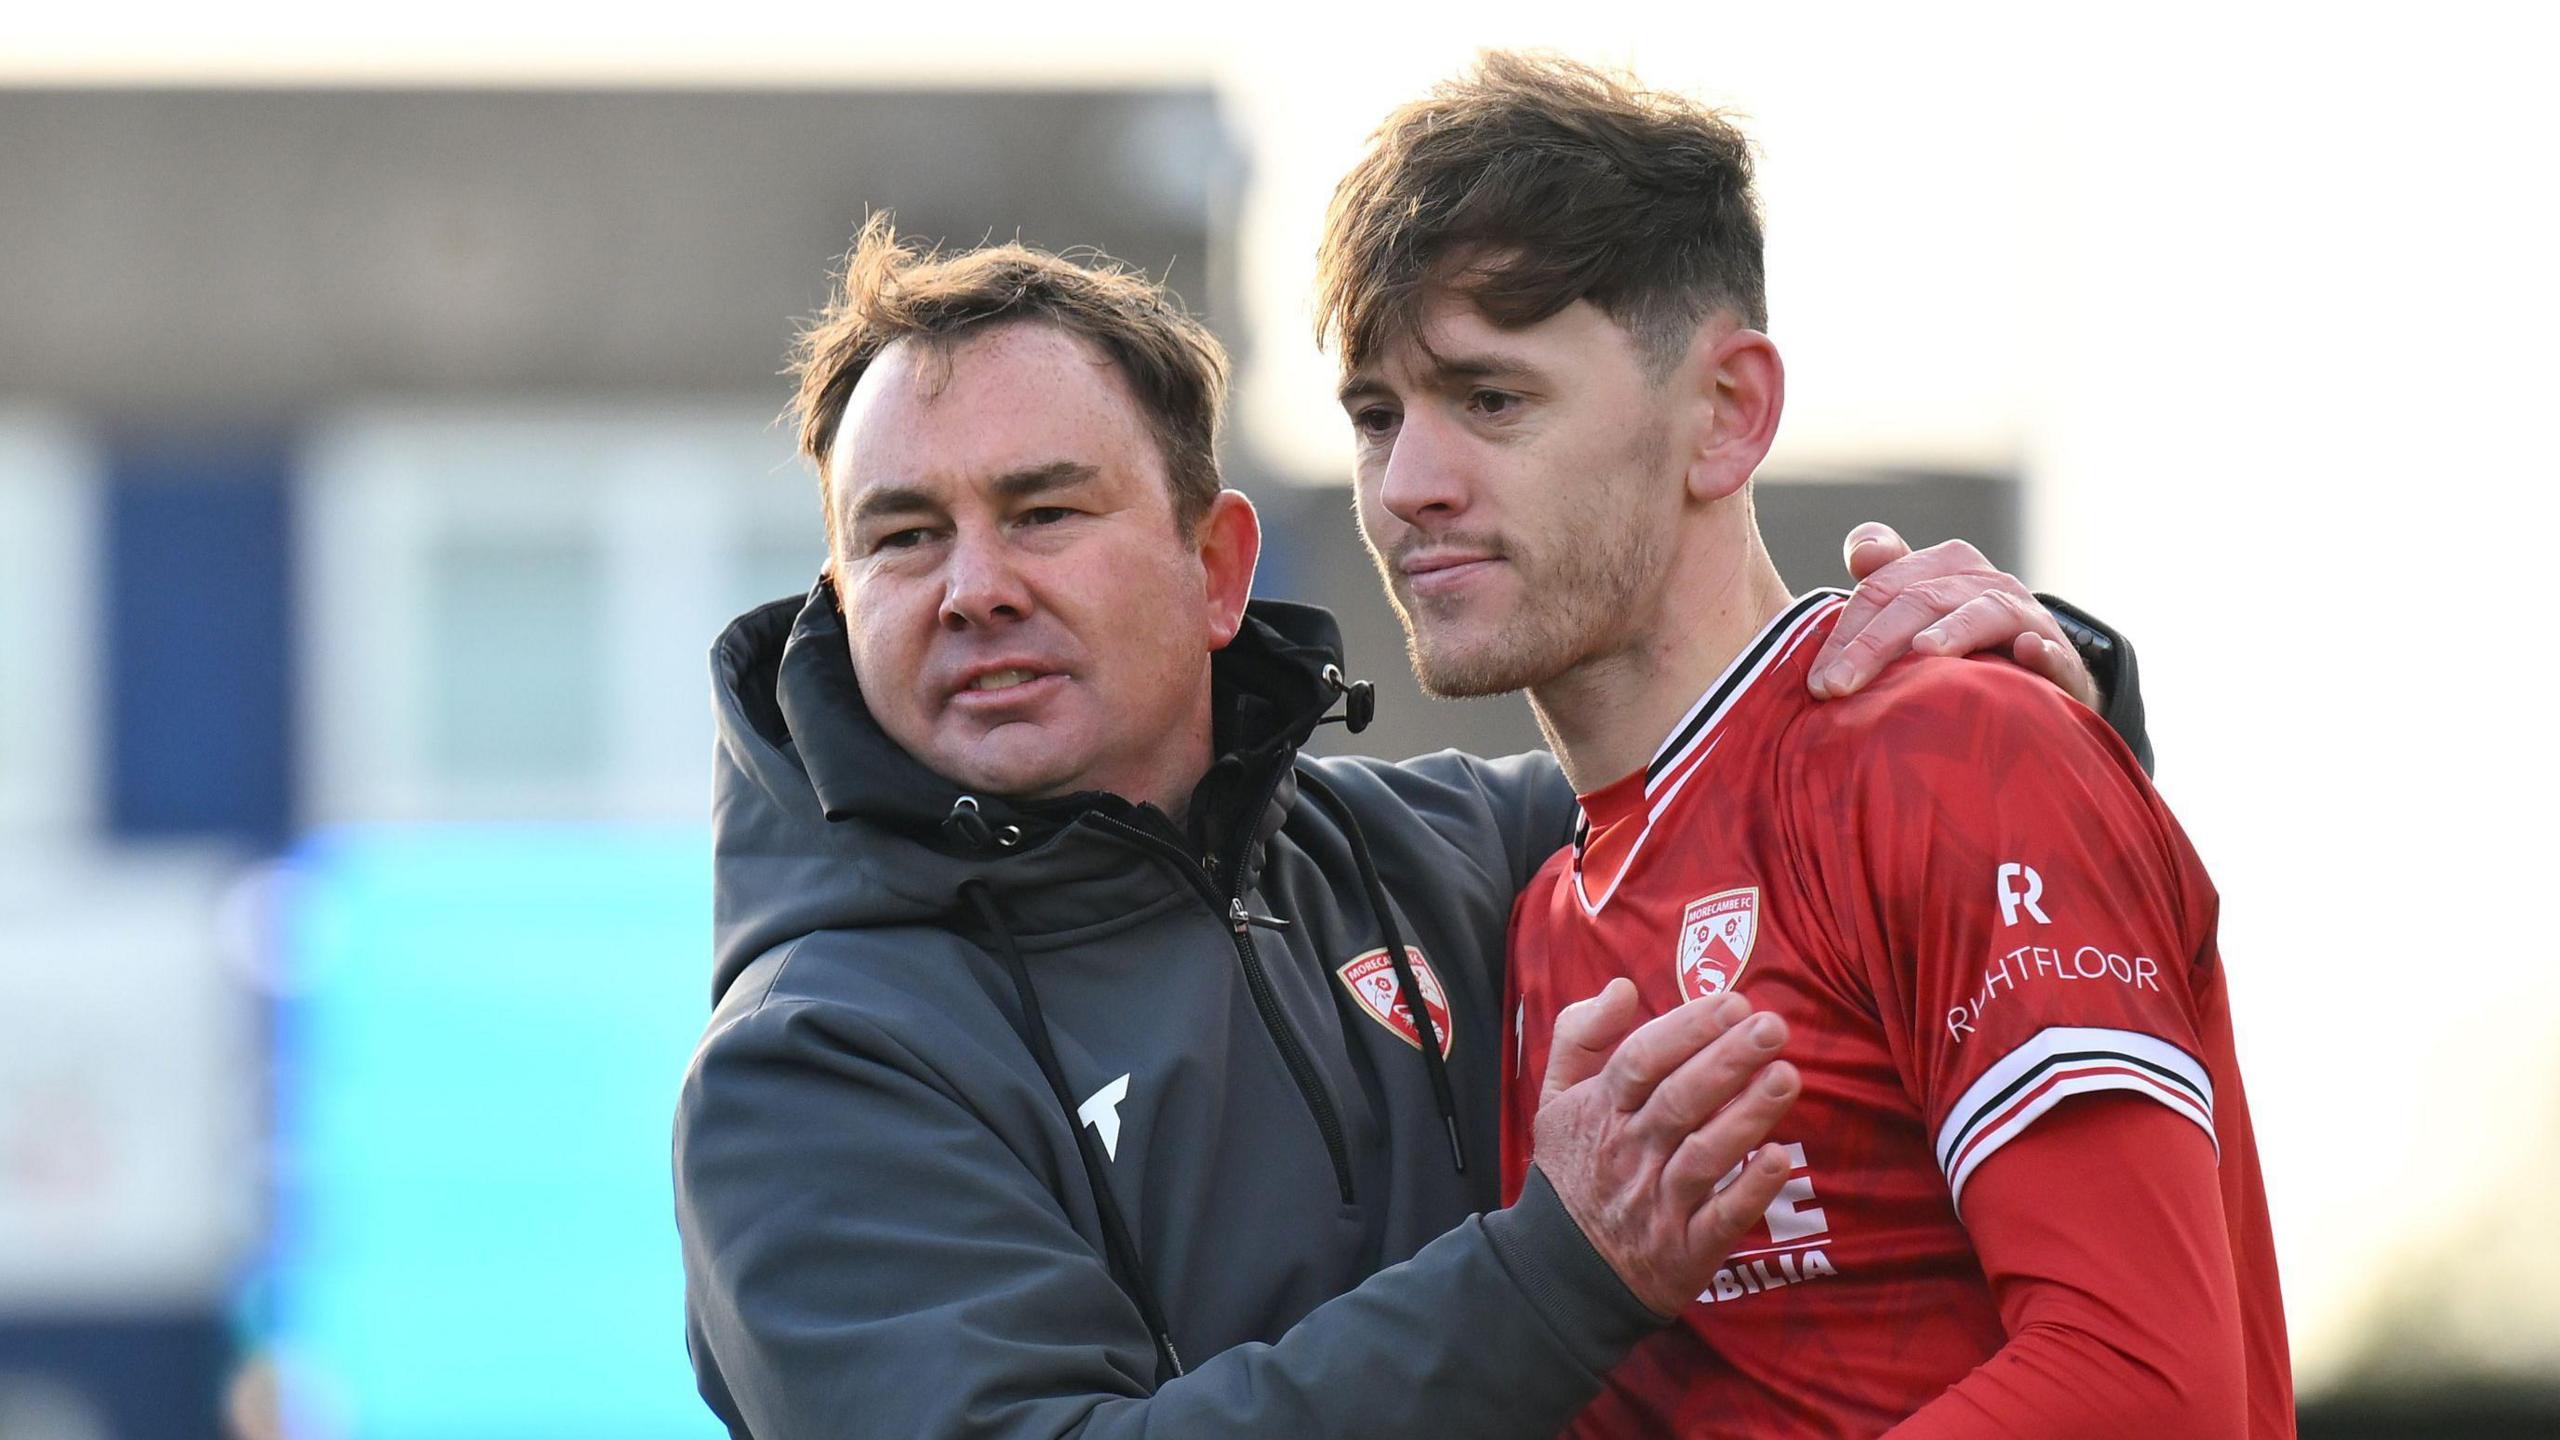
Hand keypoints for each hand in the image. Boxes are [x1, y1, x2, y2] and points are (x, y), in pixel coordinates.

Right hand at [1531, 980, 1799, 1316]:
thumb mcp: (1556, 1097)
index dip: (1688, 1029)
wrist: (1560, 1270)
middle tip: (1772, 1026)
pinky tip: (1777, 1159)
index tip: (1733, 1002)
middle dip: (1727, 1060)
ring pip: (1704, 1155)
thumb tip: (1621, 987)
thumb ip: (1580, 1035)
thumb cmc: (1574, 1167)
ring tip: (1787, 1076)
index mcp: (1600, 1110)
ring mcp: (1657, 1203)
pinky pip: (1720, 1219)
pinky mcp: (1685, 1249)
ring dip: (1746, 1116)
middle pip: (1679, 1101)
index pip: (1642, 1060)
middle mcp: (1629, 1152)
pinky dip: (1748, 1190)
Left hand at [1808, 522, 2095, 706]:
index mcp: (1940, 566)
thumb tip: (1860, 550)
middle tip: (1836, 688)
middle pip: (1918, 600)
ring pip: (1980, 613)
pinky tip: (2027, 653)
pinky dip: (2041, 650)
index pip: (1881, 587)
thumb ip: (1880, 581)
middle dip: (1873, 644)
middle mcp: (1980, 580)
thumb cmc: (1955, 643)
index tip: (1816, 680)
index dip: (1844, 631)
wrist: (2033, 677)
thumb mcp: (1913, 613)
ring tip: (1923, 653)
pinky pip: (2050, 647)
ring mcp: (2021, 613)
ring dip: (1953, 631)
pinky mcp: (2057, 652)